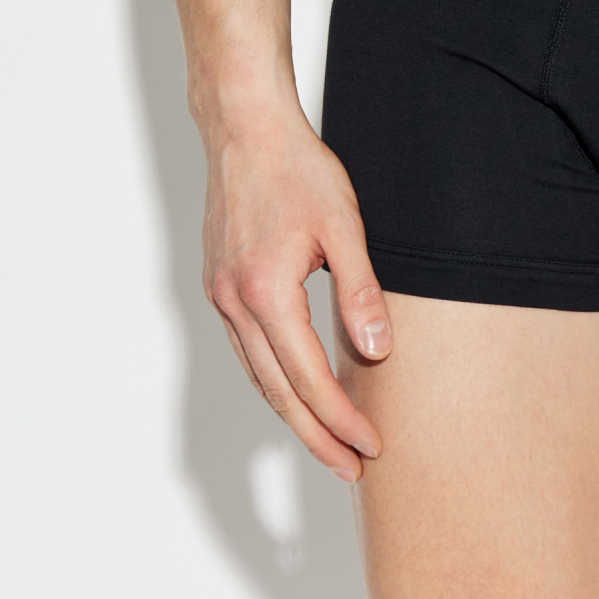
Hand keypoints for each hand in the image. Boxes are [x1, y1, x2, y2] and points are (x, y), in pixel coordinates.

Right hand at [202, 109, 392, 480]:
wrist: (246, 129)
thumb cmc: (298, 169)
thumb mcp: (344, 226)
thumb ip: (361, 292)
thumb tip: (379, 353)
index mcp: (266, 292)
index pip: (309, 378)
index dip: (341, 418)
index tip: (371, 445)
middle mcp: (236, 303)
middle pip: (277, 393)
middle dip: (316, 436)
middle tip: (351, 469)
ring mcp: (221, 296)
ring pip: (257, 376)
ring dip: (292, 414)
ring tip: (328, 442)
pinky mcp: (219, 285)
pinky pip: (246, 351)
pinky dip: (272, 380)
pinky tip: (295, 389)